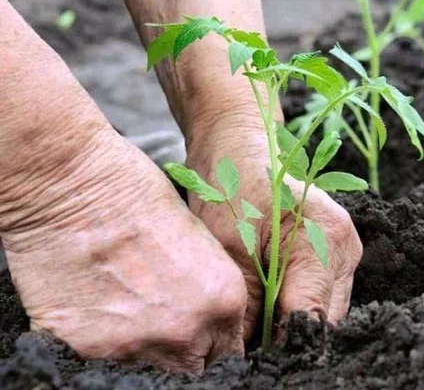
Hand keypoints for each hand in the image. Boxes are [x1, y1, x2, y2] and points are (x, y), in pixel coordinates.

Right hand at [3, 131, 246, 371]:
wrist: (69, 184)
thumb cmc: (133, 187)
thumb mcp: (193, 230)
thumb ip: (206, 280)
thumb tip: (204, 305)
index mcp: (221, 297)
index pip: (229, 346)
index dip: (214, 332)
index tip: (201, 322)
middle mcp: (183, 331)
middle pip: (192, 363)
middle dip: (183, 343)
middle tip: (162, 309)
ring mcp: (133, 346)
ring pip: (147, 362)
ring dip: (141, 338)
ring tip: (123, 294)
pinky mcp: (85, 350)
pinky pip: (101, 356)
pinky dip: (99, 334)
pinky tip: (93, 295)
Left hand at [185, 117, 362, 340]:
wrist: (236, 146)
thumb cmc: (231, 184)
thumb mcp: (230, 249)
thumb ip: (248, 307)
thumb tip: (247, 357)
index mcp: (327, 239)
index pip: (311, 320)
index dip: (280, 347)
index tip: (250, 356)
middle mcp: (346, 248)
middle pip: (322, 322)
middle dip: (286, 339)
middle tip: (246, 346)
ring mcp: (344, 253)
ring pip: (322, 315)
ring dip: (290, 325)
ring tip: (252, 326)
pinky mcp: (334, 257)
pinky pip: (318, 299)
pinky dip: (292, 308)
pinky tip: (265, 307)